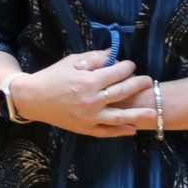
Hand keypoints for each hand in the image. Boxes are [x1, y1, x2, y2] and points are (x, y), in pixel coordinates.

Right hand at [16, 51, 151, 138]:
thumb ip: (95, 58)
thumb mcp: (73, 61)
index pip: (116, 73)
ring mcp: (89, 117)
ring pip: (119, 117)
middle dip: (137, 85)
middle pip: (121, 93)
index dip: (126, 67)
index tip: (131, 65)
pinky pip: (106, 131)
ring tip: (153, 113)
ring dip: (137, 114)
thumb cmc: (53, 76)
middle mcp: (91, 101)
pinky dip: (119, 131)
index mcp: (88, 81)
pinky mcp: (84, 128)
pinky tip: (132, 129)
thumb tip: (114, 55)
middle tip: (149, 81)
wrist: (33, 98)